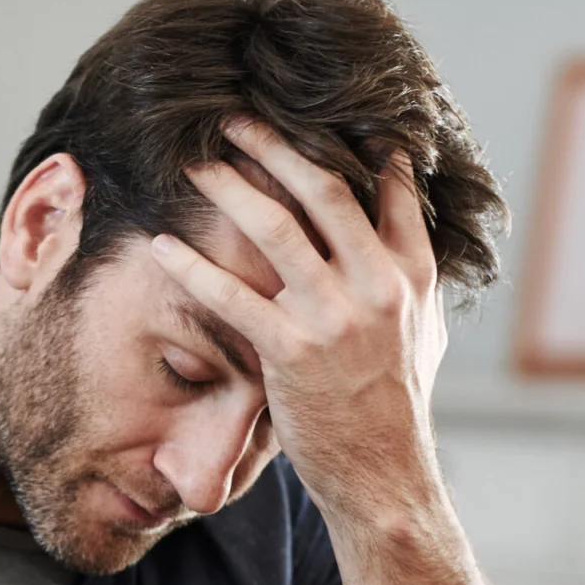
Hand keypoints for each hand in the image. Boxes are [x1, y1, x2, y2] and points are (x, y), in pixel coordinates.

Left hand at [149, 118, 448, 529]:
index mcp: (412, 273)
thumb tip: (405, 236)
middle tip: (234, 119)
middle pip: (323, 188)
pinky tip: (161, 246)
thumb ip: (410, 281)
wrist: (384, 475)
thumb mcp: (423, 335)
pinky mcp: (292, 351)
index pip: (387, 187)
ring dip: (228, 188)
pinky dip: (193, 267)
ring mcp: (336, 316)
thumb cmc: (395, 408)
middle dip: (274, 147)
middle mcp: (378, 283)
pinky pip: (232, 296)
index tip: (315, 109)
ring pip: (275, 228)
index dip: (351, 142)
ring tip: (193, 164)